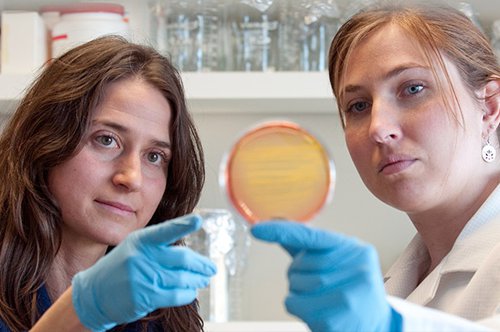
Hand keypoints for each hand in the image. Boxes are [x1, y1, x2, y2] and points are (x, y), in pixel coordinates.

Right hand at [72, 214, 215, 330]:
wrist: (94, 293)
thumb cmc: (121, 267)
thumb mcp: (134, 248)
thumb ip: (160, 247)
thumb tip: (192, 256)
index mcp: (140, 240)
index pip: (165, 231)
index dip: (183, 225)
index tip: (198, 220)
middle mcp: (141, 257)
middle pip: (182, 258)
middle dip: (201, 264)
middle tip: (211, 268)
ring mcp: (142, 277)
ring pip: (181, 278)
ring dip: (197, 279)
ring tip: (203, 279)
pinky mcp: (143, 297)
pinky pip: (175, 294)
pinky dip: (187, 293)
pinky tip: (191, 291)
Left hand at [251, 221, 401, 331]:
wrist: (377, 324)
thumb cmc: (350, 287)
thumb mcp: (337, 261)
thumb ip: (307, 243)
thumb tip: (277, 220)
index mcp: (354, 249)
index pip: (311, 236)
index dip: (281, 232)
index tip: (256, 230)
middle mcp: (355, 268)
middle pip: (299, 265)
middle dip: (298, 274)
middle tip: (317, 284)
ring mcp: (348, 294)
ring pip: (295, 285)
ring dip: (298, 292)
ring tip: (320, 298)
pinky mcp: (336, 318)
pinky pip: (295, 305)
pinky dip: (298, 308)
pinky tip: (318, 310)